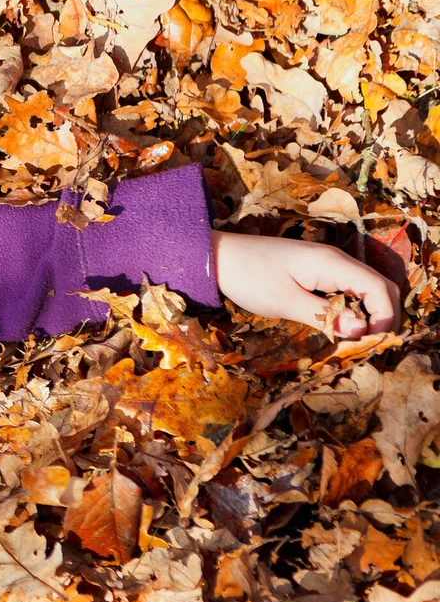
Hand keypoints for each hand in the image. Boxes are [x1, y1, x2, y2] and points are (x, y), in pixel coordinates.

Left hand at [212, 230, 401, 338]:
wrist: (216, 255)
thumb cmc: (248, 277)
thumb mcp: (285, 301)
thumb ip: (324, 315)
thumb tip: (360, 330)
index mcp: (332, 263)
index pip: (378, 288)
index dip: (385, 317)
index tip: (375, 343)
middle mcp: (335, 259)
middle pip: (377, 287)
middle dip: (381, 316)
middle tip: (368, 345)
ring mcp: (325, 263)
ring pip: (362, 288)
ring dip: (366, 313)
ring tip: (354, 340)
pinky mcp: (314, 269)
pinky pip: (344, 288)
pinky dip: (349, 307)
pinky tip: (338, 325)